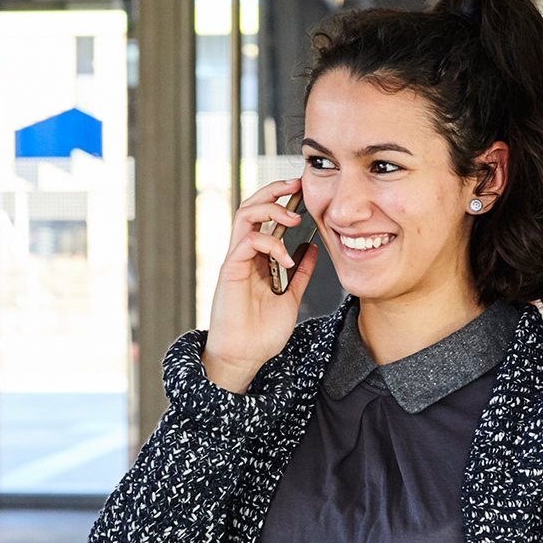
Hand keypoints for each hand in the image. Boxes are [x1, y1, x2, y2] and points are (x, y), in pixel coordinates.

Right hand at [202, 178, 320, 393]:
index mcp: (257, 257)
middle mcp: (244, 253)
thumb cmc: (262, 331)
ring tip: (293, 217)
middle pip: (250, 207)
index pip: (264, 216)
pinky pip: (246, 244)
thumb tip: (312, 249)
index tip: (303, 189)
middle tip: (296, 185)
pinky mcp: (230, 271)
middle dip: (273, 192)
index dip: (280, 199)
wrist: (244, 356)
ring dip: (270, 210)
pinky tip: (287, 258)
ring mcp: (235, 261)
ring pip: (244, 216)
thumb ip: (301, 273)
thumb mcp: (291, 296)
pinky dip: (269, 244)